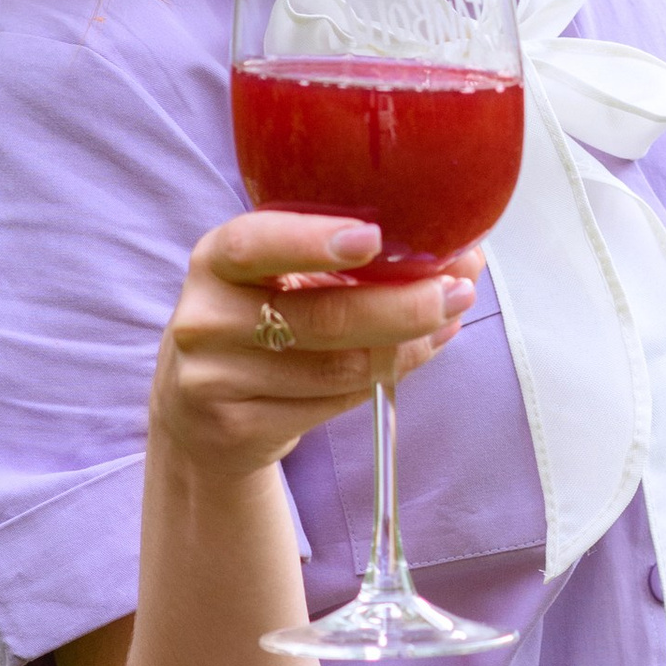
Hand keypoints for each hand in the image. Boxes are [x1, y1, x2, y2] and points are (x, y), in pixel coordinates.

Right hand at [149, 212, 476, 484]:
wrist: (200, 412)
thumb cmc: (259, 322)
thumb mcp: (282, 277)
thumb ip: (356, 259)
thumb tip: (464, 254)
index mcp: (216, 260)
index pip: (255, 244)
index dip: (312, 240)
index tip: (372, 237)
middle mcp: (206, 318)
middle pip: (319, 317)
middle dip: (401, 305)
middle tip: (455, 291)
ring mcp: (216, 379)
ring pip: (337, 367)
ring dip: (406, 346)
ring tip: (445, 321)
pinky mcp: (238, 428)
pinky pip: (332, 404)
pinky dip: (383, 378)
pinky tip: (411, 356)